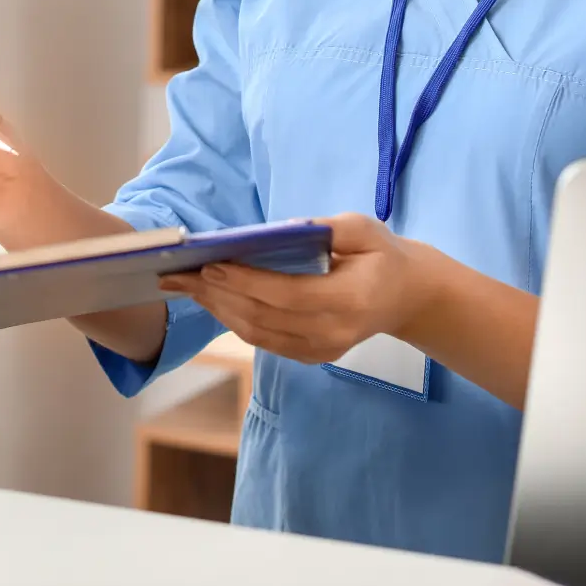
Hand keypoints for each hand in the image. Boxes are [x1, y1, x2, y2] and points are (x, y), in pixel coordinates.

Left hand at [158, 214, 435, 365]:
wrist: (408, 297)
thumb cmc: (382, 255)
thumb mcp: (365, 230)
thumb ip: (329, 229)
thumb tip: (282, 229)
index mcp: (349, 301)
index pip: (287, 294)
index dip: (246, 282)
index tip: (210, 265)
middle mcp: (333, 333)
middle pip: (264, 317)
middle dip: (217, 295)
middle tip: (178, 274)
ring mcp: (322, 350)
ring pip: (258, 334)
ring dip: (217, 309)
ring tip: (184, 286)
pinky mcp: (312, 356)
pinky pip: (265, 341)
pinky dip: (234, 320)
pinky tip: (212, 300)